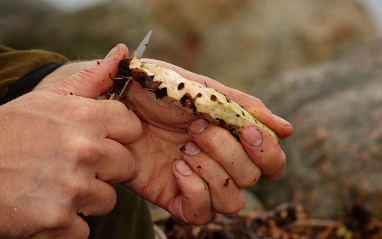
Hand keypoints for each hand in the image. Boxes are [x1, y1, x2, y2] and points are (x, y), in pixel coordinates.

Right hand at [0, 45, 139, 237]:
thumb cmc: (10, 131)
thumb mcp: (48, 98)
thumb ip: (92, 79)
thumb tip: (123, 51)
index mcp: (84, 118)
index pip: (132, 128)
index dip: (119, 135)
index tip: (102, 139)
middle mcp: (84, 152)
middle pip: (126, 166)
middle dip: (106, 169)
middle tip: (76, 166)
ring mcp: (72, 189)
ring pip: (107, 200)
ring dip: (87, 199)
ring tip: (57, 187)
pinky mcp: (58, 222)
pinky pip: (83, 229)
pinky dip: (66, 225)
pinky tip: (44, 208)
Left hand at [120, 56, 292, 223]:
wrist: (117, 98)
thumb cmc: (160, 88)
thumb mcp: (204, 89)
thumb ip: (244, 107)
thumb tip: (287, 129)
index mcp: (232, 137)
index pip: (271, 162)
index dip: (267, 153)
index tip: (246, 132)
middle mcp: (219, 163)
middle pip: (253, 180)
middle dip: (228, 153)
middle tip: (196, 129)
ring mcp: (197, 181)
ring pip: (233, 202)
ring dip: (213, 172)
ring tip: (185, 150)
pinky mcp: (173, 196)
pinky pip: (200, 213)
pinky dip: (194, 191)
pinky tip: (176, 167)